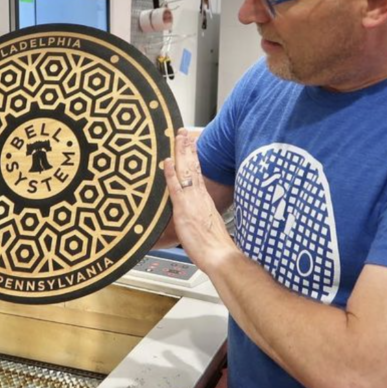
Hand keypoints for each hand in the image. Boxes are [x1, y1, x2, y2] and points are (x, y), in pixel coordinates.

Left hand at [162, 129, 239, 273]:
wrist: (221, 255)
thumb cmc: (214, 246)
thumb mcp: (207, 226)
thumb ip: (200, 217)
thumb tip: (196, 218)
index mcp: (204, 199)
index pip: (197, 172)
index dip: (193, 156)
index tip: (190, 143)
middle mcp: (199, 196)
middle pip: (192, 166)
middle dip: (187, 147)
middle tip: (182, 131)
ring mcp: (192, 201)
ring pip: (185, 170)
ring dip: (180, 152)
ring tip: (177, 136)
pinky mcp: (184, 209)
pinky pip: (176, 187)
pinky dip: (170, 173)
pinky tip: (166, 162)